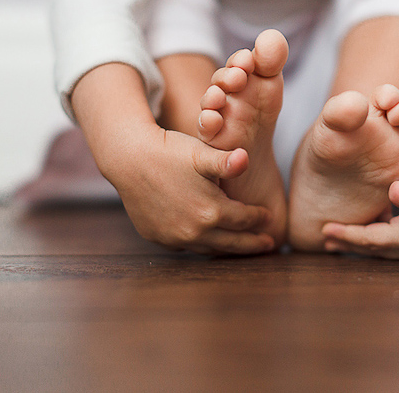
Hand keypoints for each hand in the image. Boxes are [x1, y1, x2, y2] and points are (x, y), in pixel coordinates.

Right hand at [102, 125, 275, 254]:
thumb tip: (246, 159)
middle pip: (232, 243)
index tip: (270, 217)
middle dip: (253, 244)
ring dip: (227, 248)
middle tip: (269, 245)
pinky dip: (201, 244)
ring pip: (209, 248)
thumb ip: (227, 161)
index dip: (260, 218)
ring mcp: (174, 238)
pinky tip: (209, 241)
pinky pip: (185, 246)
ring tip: (241, 246)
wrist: (129, 158)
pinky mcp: (158, 237)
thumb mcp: (201, 153)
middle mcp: (193, 231)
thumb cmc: (169, 151)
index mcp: (211, 211)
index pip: (244, 220)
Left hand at [321, 149, 398, 260]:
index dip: (347, 235)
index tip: (323, 230)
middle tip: (325, 239)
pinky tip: (372, 229)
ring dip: (366, 244)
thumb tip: (395, 192)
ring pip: (389, 250)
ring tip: (343, 239)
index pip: (371, 240)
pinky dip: (383, 239)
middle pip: (377, 250)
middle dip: (351, 245)